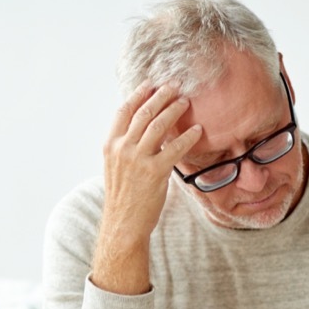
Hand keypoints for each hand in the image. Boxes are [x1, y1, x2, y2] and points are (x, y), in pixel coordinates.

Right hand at [91, 83, 202, 294]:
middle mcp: (122, 148)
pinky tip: (197, 130)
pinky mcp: (154, 172)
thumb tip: (144, 130)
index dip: (139, 94)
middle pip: (144, 112)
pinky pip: (175, 147)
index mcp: (111, 145)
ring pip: (158, 124)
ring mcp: (137, 159)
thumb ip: (127, 148)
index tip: (151, 84)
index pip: (124, 111)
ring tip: (186, 101)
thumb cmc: (124, 198)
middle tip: (175, 86)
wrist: (123, 224)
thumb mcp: (117, 168)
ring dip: (174, 109)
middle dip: (161, 95)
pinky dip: (188, 136)